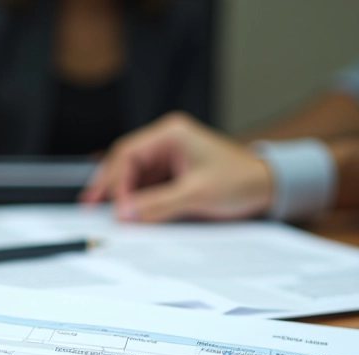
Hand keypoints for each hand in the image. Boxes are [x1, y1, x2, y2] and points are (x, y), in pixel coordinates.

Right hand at [80, 113, 273, 221]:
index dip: (116, 182)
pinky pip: (146, 184)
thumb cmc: (240, 182)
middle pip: (125, 161)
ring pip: (133, 174)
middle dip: (108, 185)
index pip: (129, 154)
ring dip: (121, 194)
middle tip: (89, 207)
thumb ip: (158, 205)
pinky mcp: (173, 173)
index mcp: (171, 134)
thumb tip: (124, 216)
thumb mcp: (197, 195)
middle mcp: (166, 140)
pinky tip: (127, 212)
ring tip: (103, 213)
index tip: (116, 209)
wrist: (268, 188)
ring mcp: (169, 156)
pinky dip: (136, 199)